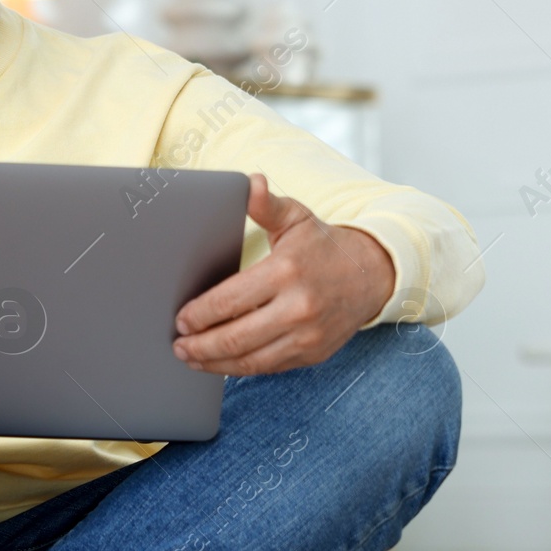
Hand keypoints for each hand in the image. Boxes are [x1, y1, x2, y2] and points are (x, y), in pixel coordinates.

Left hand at [172, 174, 393, 375]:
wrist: (372, 274)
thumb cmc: (324, 245)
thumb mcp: (296, 217)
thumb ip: (266, 204)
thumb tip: (250, 182)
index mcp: (286, 271)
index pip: (230, 301)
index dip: (200, 314)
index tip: (180, 319)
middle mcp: (298, 307)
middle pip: (236, 337)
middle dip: (200, 345)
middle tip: (178, 345)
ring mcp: (307, 335)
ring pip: (251, 360)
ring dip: (215, 363)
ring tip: (191, 359)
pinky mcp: (313, 353)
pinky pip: (270, 367)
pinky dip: (241, 368)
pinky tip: (222, 364)